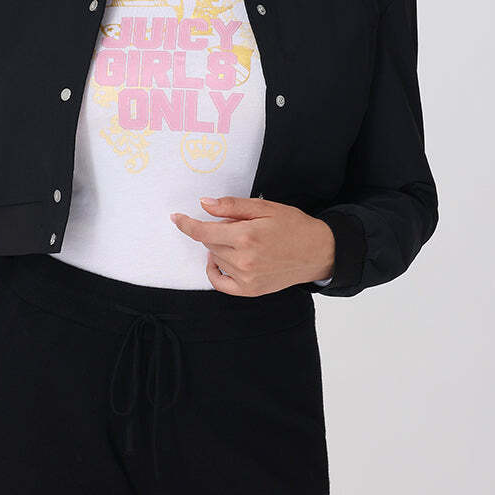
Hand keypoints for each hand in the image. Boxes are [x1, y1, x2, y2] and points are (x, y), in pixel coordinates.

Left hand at [169, 196, 334, 295]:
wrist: (318, 252)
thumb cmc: (294, 226)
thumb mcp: (264, 208)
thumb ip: (231, 206)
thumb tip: (204, 204)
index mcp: (246, 236)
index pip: (203, 232)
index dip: (186, 224)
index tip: (176, 218)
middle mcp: (244, 260)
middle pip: (210, 244)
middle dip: (217, 232)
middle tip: (240, 226)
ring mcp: (246, 278)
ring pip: (215, 258)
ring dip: (221, 248)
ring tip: (245, 241)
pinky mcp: (250, 290)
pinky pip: (220, 283)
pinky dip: (215, 271)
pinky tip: (220, 261)